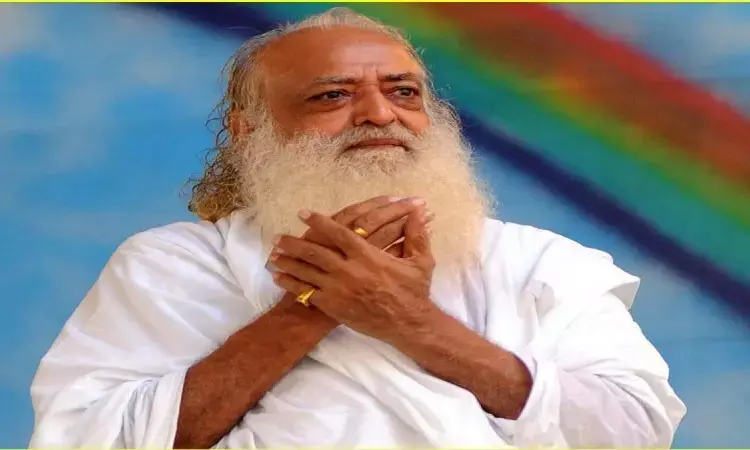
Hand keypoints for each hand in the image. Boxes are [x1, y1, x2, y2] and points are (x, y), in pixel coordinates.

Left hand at [268, 204, 437, 342]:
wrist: (408, 324)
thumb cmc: (414, 291)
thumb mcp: (421, 261)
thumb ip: (417, 234)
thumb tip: (419, 211)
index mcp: (367, 255)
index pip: (338, 233)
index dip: (319, 221)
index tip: (303, 213)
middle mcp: (349, 270)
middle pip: (313, 252)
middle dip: (293, 243)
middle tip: (277, 237)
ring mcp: (339, 290)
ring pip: (306, 272)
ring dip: (287, 262)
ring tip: (272, 254)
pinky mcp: (334, 306)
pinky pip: (307, 293)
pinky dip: (291, 284)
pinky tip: (279, 278)